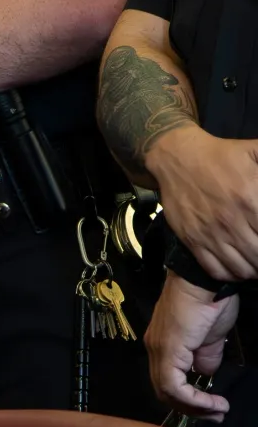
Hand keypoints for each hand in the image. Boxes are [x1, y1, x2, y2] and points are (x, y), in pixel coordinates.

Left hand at [145, 272, 239, 419]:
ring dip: (193, 406)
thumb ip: (206, 357)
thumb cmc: (209, 302)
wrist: (203, 282)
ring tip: (216, 410)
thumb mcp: (210, 338)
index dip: (189, 400)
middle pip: (164, 391)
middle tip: (215, 415)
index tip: (214, 407)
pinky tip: (212, 401)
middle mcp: (154, 349)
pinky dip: (193, 398)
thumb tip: (205, 374)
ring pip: (166, 390)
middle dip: (191, 408)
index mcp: (163, 346)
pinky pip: (173, 384)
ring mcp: (157, 349)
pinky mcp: (166, 350)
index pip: (168, 382)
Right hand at [148, 128, 257, 281]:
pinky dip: (232, 274)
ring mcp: (210, 233)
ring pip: (241, 268)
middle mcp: (231, 221)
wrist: (177, 159)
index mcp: (251, 200)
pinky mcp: (193, 240)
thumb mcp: (256, 151)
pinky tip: (239, 267)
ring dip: (254, 269)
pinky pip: (216, 269)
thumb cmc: (222, 156)